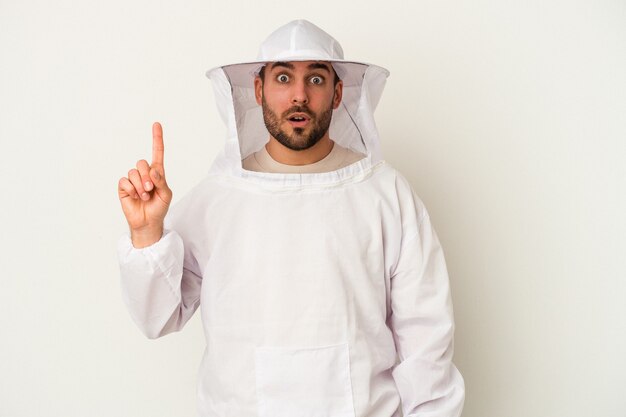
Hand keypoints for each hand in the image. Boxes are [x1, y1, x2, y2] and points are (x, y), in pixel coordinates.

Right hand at [118, 122, 172, 246]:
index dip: (156, 139)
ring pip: (133, 172)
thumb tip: (153, 171)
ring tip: (144, 196)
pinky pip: (125, 181)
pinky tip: (134, 196)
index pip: (157, 152)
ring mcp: (133, 180)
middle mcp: (144, 173)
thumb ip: (161, 182)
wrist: (148, 222)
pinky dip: (131, 189)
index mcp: (157, 173)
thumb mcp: (166, 195)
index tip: (157, 124)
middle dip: (147, 176)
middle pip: (142, 162)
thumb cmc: (159, 208)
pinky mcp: (124, 187)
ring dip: (140, 186)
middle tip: (150, 189)